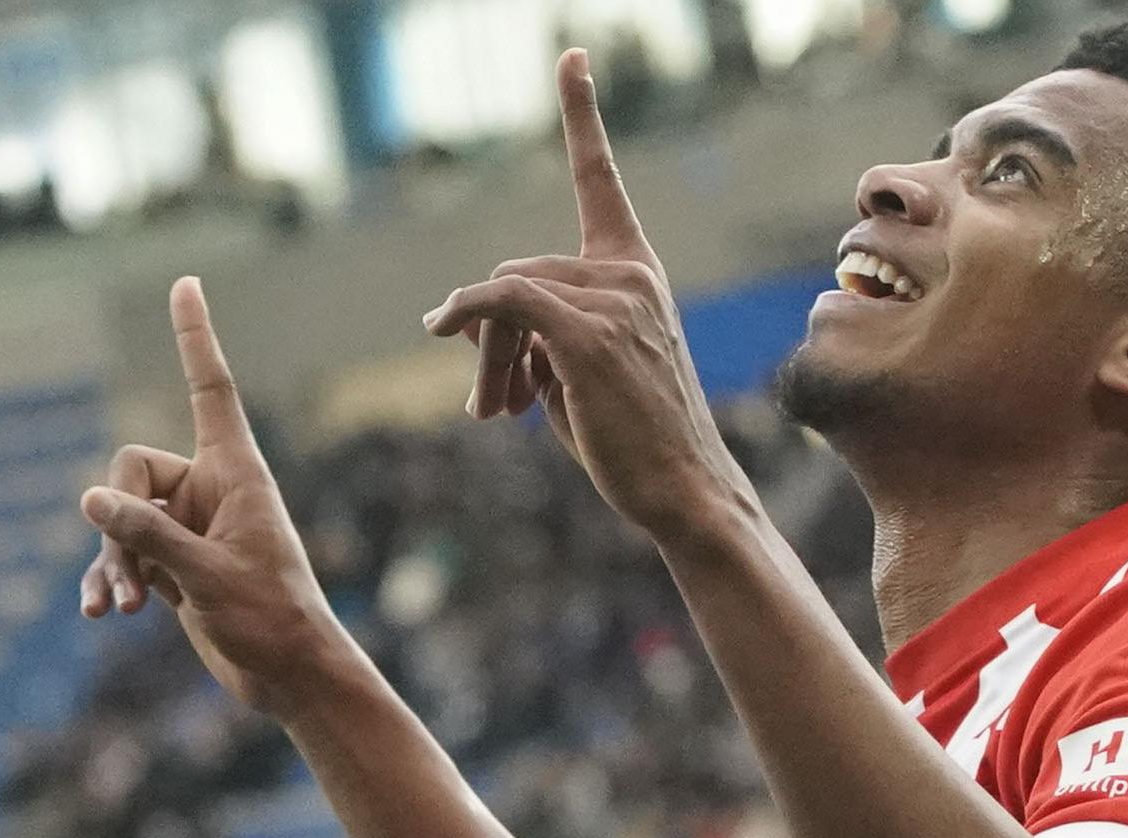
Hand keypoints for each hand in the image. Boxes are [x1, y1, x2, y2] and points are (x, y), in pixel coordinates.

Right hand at [75, 280, 357, 715]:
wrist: (290, 677)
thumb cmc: (271, 620)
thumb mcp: (207, 576)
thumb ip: (148, 536)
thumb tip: (90, 499)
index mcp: (235, 473)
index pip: (208, 388)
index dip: (195, 337)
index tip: (187, 283)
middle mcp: (210, 490)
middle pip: (131, 470)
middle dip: (119, 522)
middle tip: (140, 581)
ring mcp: (189, 526)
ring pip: (120, 517)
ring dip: (115, 560)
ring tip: (127, 607)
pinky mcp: (174, 563)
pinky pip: (124, 555)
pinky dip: (111, 579)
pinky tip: (100, 613)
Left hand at [422, 52, 752, 551]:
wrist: (684, 492)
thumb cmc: (632, 439)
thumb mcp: (577, 371)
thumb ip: (532, 330)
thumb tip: (461, 316)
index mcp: (635, 273)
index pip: (601, 178)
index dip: (582, 112)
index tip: (572, 55)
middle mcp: (630, 273)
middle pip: (516, 271)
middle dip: (490, 337)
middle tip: (489, 404)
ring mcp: (613, 299)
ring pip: (505, 297)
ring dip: (486, 356)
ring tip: (495, 412)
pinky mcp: (587, 331)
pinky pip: (502, 299)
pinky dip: (467, 314)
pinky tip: (443, 329)